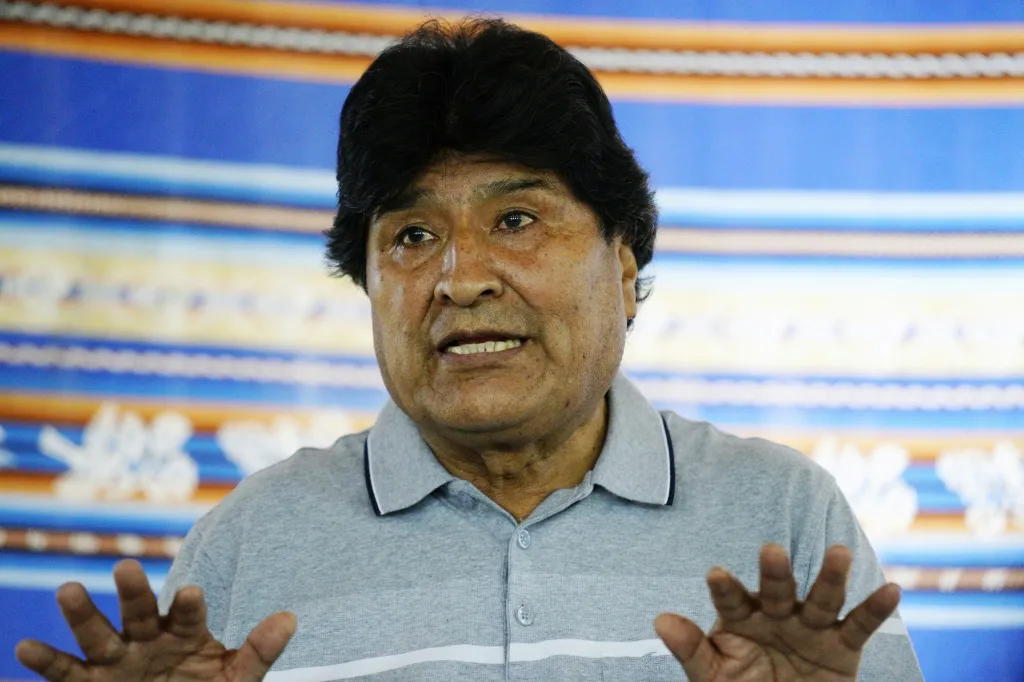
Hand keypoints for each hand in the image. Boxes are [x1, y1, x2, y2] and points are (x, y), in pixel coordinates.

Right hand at [15, 559, 295, 681]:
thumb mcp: (237, 679)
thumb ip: (259, 652)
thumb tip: (291, 618)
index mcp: (185, 631)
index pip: (190, 614)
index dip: (192, 605)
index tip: (196, 593)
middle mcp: (147, 638)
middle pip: (139, 612)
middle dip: (133, 593)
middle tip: (125, 567)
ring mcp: (116, 660)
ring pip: (97, 634)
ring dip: (82, 614)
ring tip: (68, 590)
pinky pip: (65, 672)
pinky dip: (45, 661)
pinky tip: (23, 648)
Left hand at [654, 544, 899, 680]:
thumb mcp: (712, 678)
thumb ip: (691, 650)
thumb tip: (660, 620)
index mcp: (740, 618)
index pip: (731, 600)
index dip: (724, 589)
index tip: (715, 574)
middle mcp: (777, 614)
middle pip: (777, 590)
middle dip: (775, 573)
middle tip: (771, 551)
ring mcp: (811, 627)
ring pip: (822, 598)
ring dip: (831, 577)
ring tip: (840, 552)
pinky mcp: (842, 647)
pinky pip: (859, 626)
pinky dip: (876, 609)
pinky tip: (891, 589)